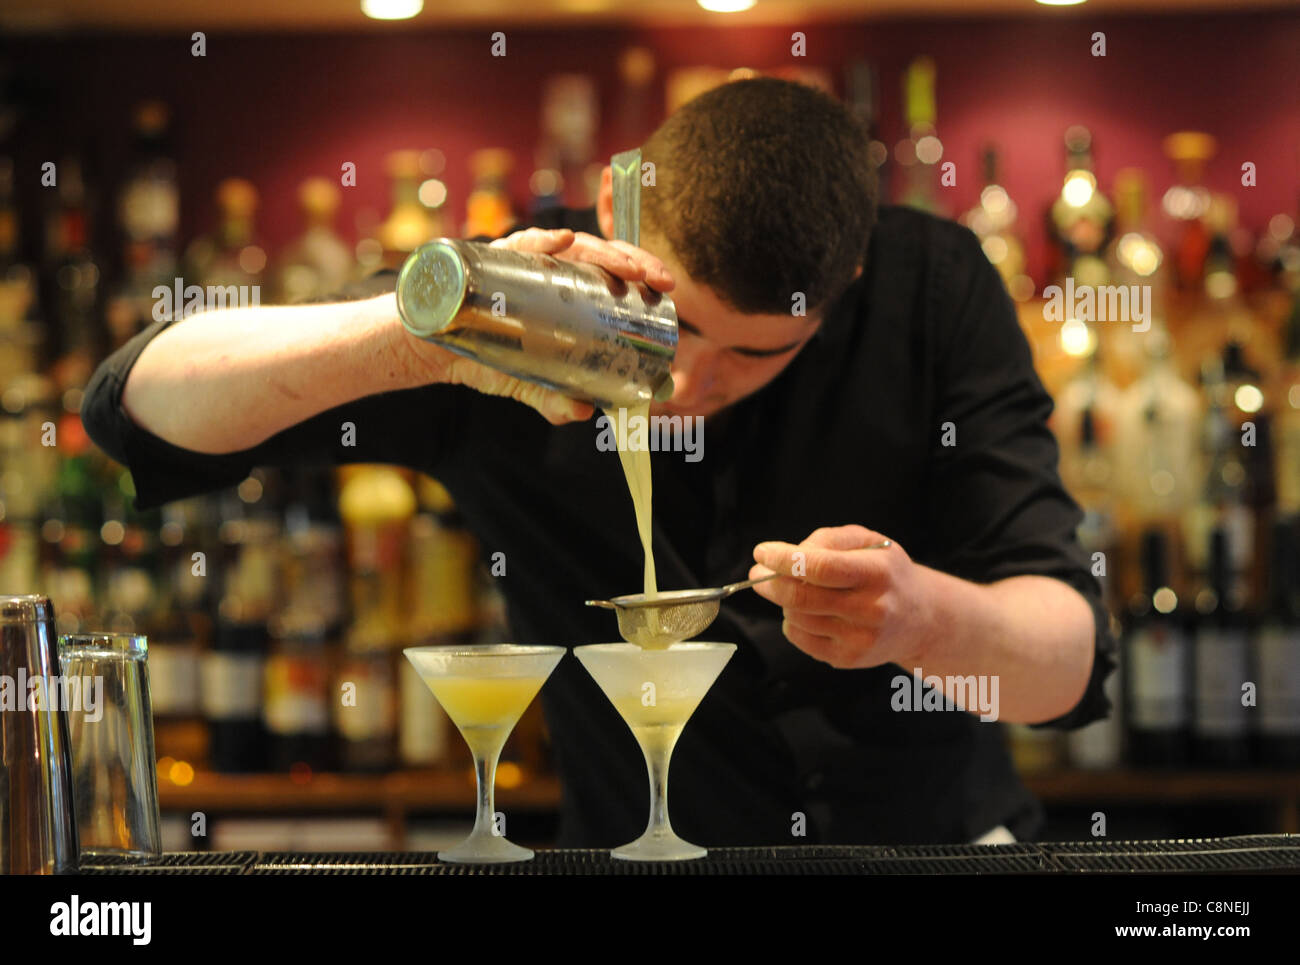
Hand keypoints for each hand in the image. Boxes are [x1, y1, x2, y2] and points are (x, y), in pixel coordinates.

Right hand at [392, 228, 674, 425]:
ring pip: (569, 244)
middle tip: (658, 278)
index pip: (610, 272)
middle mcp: (546, 266)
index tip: (667, 287)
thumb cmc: (483, 353)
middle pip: (599, 254)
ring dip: (602, 250)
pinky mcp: (491, 259)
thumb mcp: (525, 382)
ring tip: (625, 264)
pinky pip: (521, 247)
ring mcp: (520, 260)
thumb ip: (555, 399)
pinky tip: (564, 243)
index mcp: (562, 287)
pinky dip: (544, 243)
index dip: (641, 273)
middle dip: (633, 261)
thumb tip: (589, 415)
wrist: (430, 347)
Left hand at [748, 525, 931, 669]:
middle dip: (770, 582)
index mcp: (877, 573)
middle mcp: (871, 608)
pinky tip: (807, 612)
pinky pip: (800, 638)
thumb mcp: (868, 542)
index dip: (784, 559)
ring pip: (797, 617)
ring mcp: (860, 638)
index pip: (820, 566)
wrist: (920, 619)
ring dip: (784, 601)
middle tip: (758, 572)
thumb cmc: (885, 572)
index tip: (762, 552)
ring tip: (795, 590)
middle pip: (802, 596)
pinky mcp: (849, 659)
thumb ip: (828, 540)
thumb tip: (789, 555)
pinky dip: (793, 622)